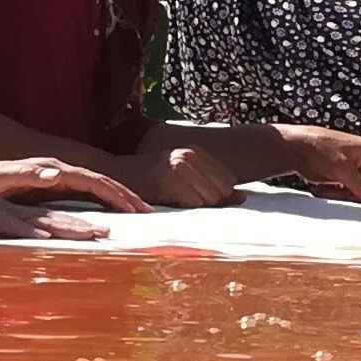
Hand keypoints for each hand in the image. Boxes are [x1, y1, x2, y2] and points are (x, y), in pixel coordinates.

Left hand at [0, 154, 152, 214]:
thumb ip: (27, 173)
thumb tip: (57, 173)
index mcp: (51, 169)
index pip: (93, 180)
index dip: (115, 192)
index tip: (133, 207)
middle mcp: (58, 171)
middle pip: (101, 182)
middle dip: (126, 195)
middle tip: (148, 213)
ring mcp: (56, 178)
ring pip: (96, 188)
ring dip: (119, 199)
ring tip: (139, 214)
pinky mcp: (52, 188)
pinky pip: (86, 195)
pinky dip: (104, 203)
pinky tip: (112, 214)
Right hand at [0, 183, 108, 241]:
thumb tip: (5, 275)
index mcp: (6, 216)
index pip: (47, 223)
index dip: (75, 228)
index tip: (100, 238)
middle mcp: (5, 211)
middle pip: (51, 219)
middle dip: (83, 226)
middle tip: (112, 234)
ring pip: (35, 219)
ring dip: (65, 226)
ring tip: (93, 233)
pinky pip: (4, 221)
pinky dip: (25, 228)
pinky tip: (43, 234)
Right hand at [129, 142, 243, 209]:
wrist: (116, 174)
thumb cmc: (151, 180)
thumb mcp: (185, 177)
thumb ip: (215, 185)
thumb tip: (244, 197)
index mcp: (196, 152)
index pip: (228, 182)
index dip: (218, 197)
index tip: (196, 197)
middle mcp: (189, 156)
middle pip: (221, 193)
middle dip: (209, 203)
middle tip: (182, 199)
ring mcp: (179, 167)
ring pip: (208, 200)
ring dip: (195, 207)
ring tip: (175, 199)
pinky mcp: (169, 180)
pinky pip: (192, 204)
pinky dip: (184, 209)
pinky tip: (168, 201)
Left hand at [272, 125, 360, 202]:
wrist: (293, 147)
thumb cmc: (318, 150)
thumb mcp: (342, 170)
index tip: (356, 197)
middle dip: (354, 193)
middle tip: (338, 193)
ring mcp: (353, 165)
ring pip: (357, 190)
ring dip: (342, 194)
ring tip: (327, 190)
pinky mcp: (342, 172)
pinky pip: (346, 189)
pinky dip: (335, 192)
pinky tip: (322, 188)